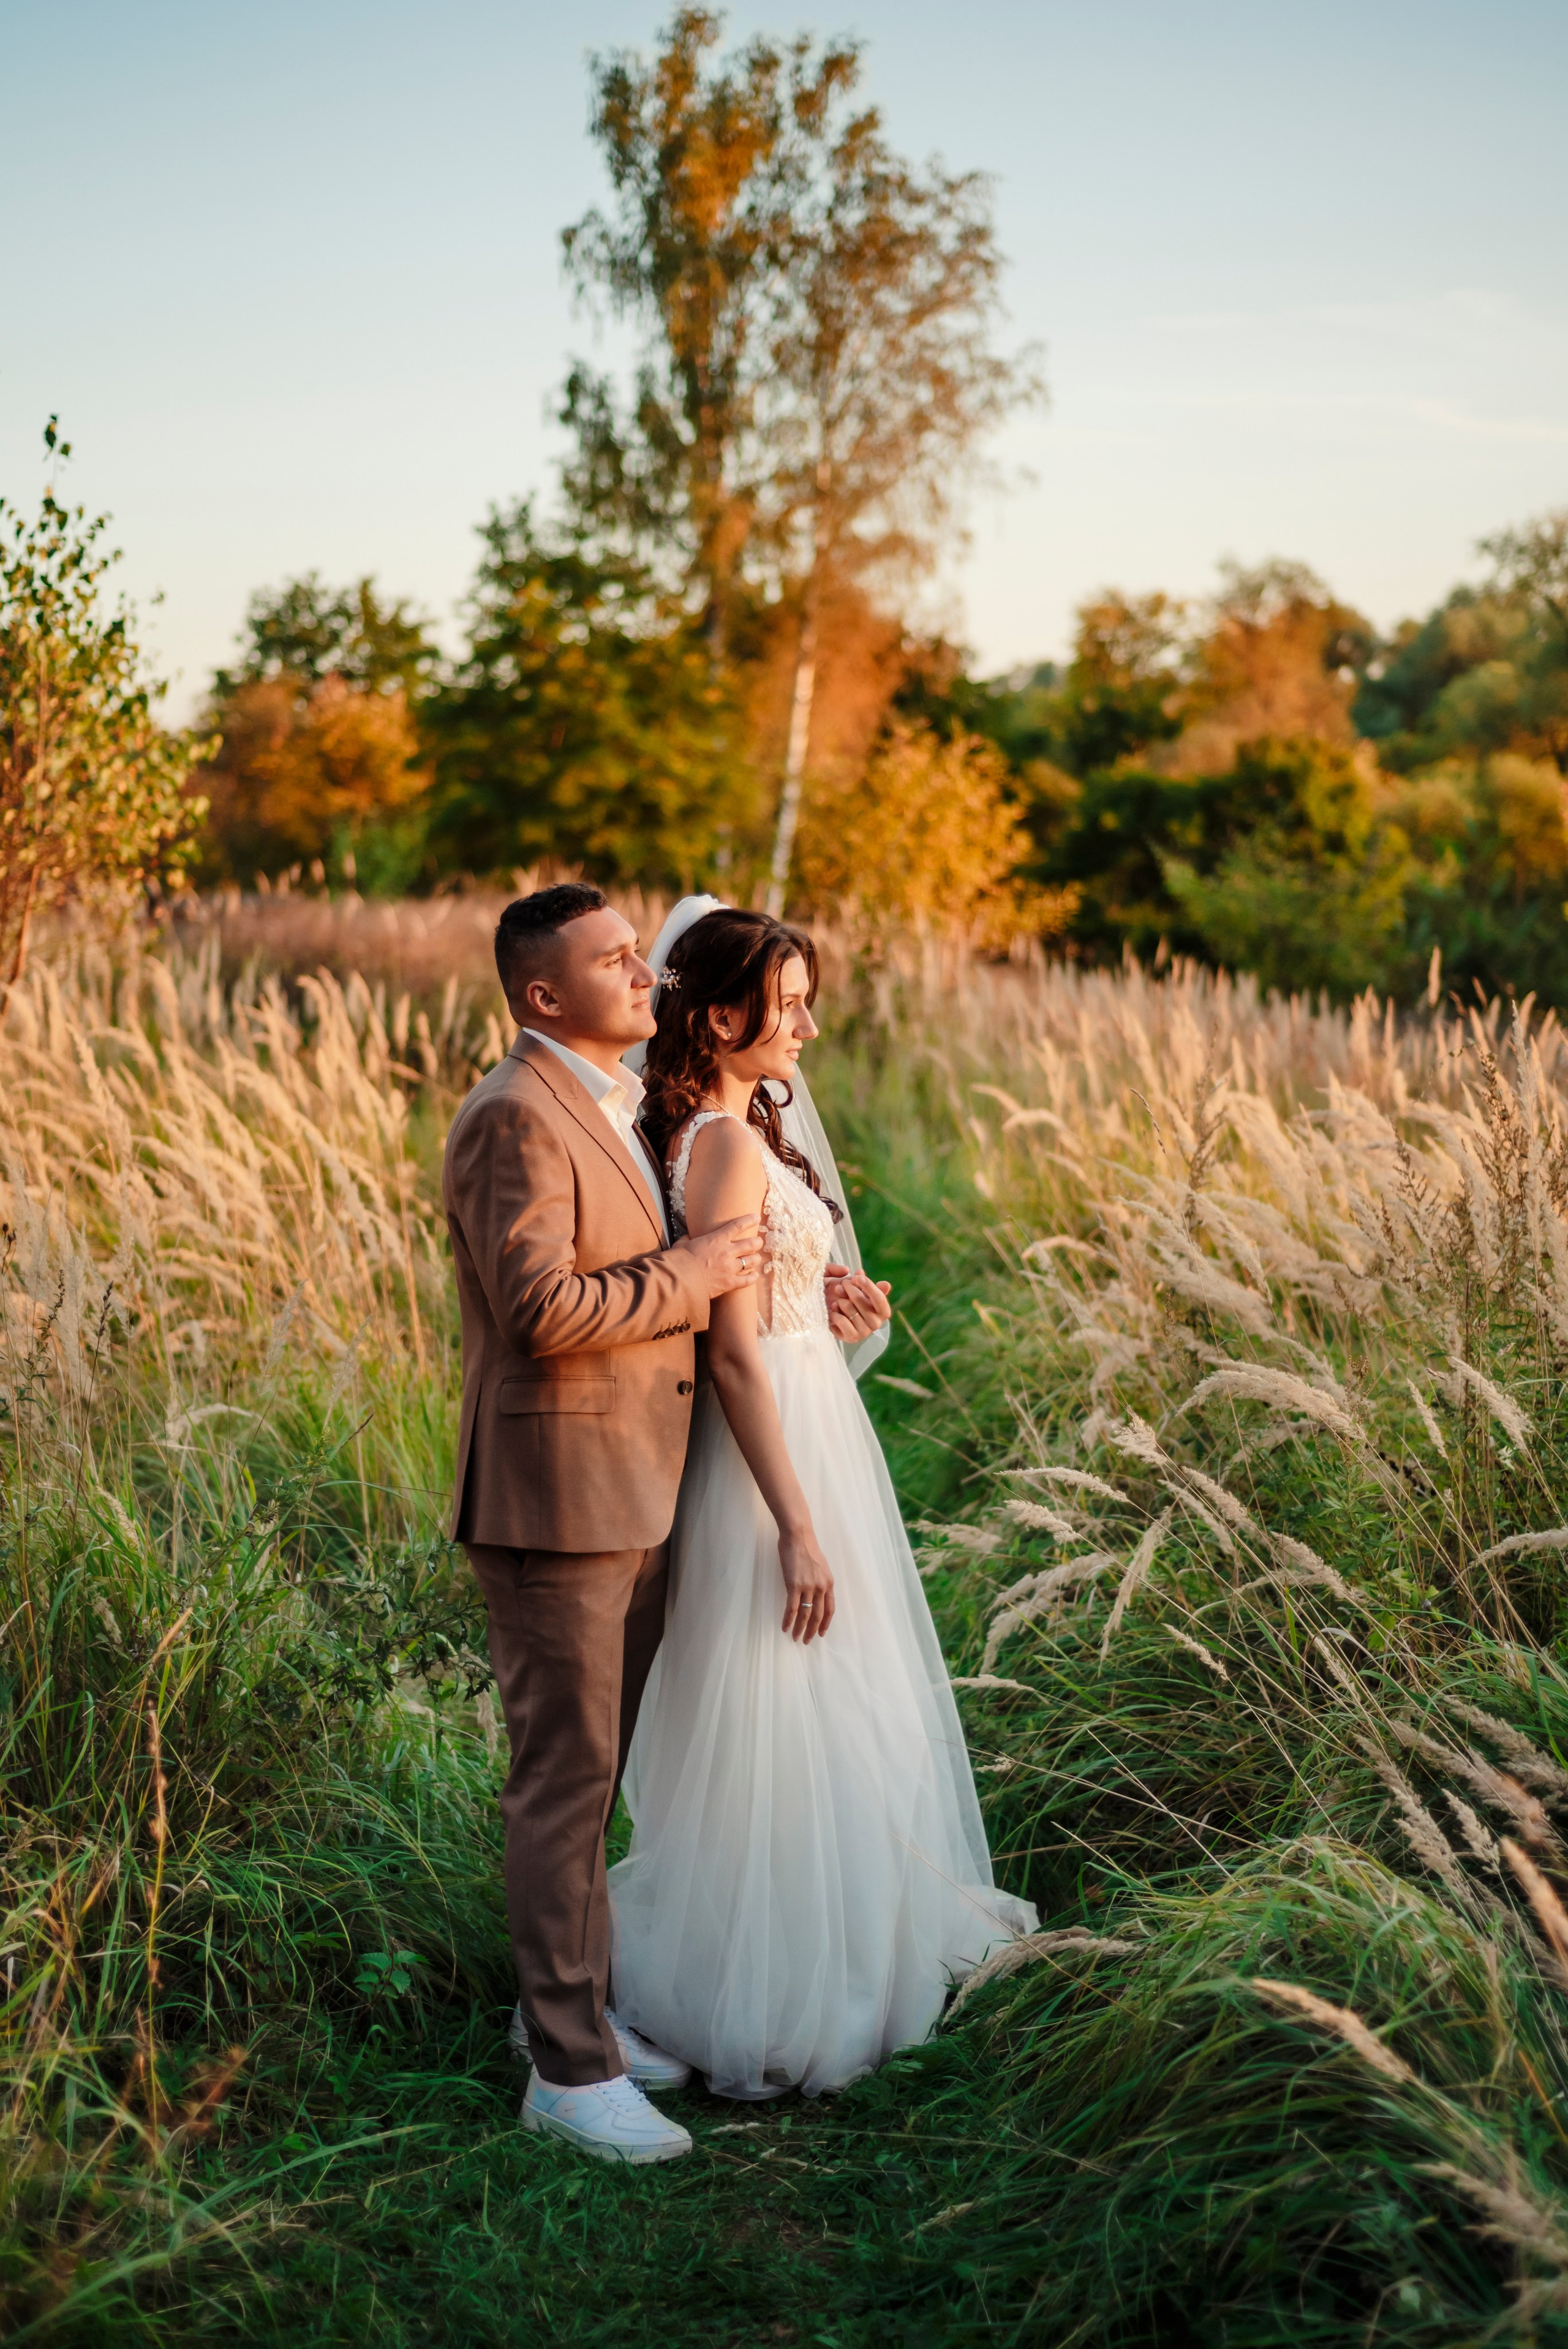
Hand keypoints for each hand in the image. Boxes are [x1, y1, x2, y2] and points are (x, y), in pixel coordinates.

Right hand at [680, 1213, 765, 1298]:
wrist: (679, 1280)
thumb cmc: (679, 1260)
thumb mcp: (682, 1244)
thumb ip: (689, 1239)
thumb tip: (688, 1237)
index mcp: (717, 1239)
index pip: (738, 1226)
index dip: (750, 1220)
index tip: (756, 1217)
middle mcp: (727, 1251)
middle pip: (751, 1244)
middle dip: (757, 1242)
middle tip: (758, 1242)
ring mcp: (730, 1268)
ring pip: (752, 1261)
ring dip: (755, 1259)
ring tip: (755, 1258)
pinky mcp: (729, 1283)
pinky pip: (747, 1280)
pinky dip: (752, 1277)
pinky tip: (754, 1275)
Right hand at [779, 1526, 834, 1641]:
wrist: (798, 1535)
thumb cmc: (806, 1546)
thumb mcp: (819, 1566)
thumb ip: (818, 1580)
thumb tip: (813, 1592)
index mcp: (828, 1582)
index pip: (830, 1609)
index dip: (825, 1623)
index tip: (821, 1633)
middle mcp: (821, 1587)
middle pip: (818, 1615)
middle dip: (812, 1630)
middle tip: (807, 1641)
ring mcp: (808, 1587)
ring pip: (805, 1615)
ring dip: (800, 1629)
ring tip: (795, 1638)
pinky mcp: (794, 1585)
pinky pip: (792, 1608)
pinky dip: (788, 1620)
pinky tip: (785, 1627)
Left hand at [825, 1263, 891, 1342]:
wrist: (840, 1320)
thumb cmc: (853, 1300)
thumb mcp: (860, 1289)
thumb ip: (864, 1282)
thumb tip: (866, 1275)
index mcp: (883, 1311)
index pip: (879, 1297)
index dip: (868, 1286)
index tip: (856, 1276)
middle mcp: (877, 1323)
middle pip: (859, 1299)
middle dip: (848, 1288)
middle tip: (842, 1283)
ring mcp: (865, 1332)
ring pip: (848, 1308)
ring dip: (840, 1300)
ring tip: (837, 1298)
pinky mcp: (852, 1337)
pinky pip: (841, 1320)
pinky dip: (835, 1313)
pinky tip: (834, 1309)